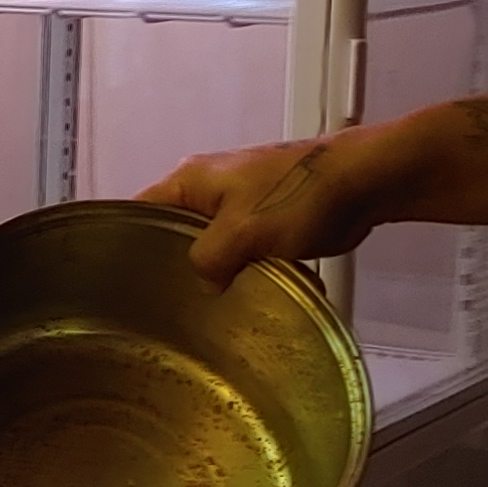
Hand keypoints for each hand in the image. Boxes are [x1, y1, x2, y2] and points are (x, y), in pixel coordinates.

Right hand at [137, 131, 398, 286]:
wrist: (362, 181)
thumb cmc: (301, 192)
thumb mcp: (240, 232)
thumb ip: (206, 261)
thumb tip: (203, 284)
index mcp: (190, 181)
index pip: (139, 213)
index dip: (127, 246)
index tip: (124, 284)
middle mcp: (209, 190)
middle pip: (175, 237)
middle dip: (181, 269)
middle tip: (173, 305)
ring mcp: (240, 207)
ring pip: (216, 250)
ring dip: (225, 275)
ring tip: (218, 305)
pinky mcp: (269, 224)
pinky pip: (249, 255)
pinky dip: (257, 273)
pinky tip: (263, 295)